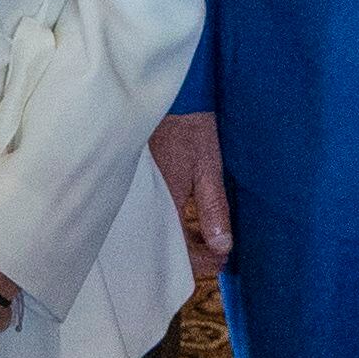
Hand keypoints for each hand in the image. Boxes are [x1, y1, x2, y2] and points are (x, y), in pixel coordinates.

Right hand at [151, 112, 230, 283]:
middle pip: (162, 248)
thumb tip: (222, 246)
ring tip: (205, 238)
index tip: (222, 258)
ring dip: (179, 241)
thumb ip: (214, 208)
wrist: (167, 96)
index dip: (202, 262)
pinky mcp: (136, 185)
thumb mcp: (208, 167)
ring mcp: (137, 195)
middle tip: (216, 252)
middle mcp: (143, 204)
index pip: (178, 251)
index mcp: (161, 203)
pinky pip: (149, 217)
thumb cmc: (189, 128)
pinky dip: (168, 225)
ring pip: (156, 233)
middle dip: (189, 256)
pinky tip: (184, 222)